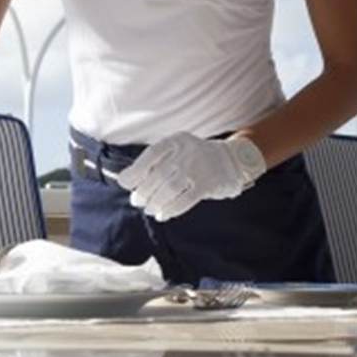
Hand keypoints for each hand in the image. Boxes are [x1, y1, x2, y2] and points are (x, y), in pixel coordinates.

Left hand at [118, 133, 265, 221]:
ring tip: (149, 209)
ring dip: (155, 202)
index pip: (151, 155)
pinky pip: (185, 199)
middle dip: (144, 190)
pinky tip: (163, 215)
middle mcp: (187, 151)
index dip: (135, 170)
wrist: (232, 159)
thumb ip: (155, 163)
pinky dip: (171, 209)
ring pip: (170, 188)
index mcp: (177, 141)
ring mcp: (199, 167)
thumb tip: (124, 179)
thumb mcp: (178, 152)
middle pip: (158, 174)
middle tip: (137, 201)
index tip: (124, 183)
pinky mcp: (209, 184)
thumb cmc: (195, 159)